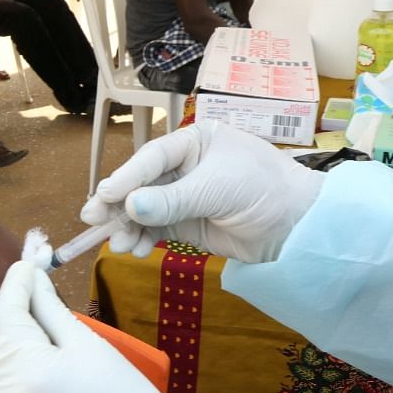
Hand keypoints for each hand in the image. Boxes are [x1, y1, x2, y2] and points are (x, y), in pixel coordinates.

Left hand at [0, 261, 173, 392]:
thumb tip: (34, 279)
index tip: (27, 264)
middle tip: (26, 292)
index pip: (7, 308)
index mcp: (25, 364)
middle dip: (2, 306)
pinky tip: (8, 366)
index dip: (16, 281)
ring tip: (20, 327)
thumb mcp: (88, 345)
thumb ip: (51, 309)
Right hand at [80, 121, 324, 262]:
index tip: (104, 196)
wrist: (300, 227)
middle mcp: (185, 167)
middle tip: (93, 222)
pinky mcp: (188, 224)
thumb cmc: (264, 190)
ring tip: (119, 245)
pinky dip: (143, 240)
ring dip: (128, 227)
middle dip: (118, 205)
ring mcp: (185, 197)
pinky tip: (136, 250)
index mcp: (194, 142)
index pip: (151, 159)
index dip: (125, 178)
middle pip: (141, 185)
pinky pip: (156, 230)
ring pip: (144, 210)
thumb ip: (171, 200)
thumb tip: (128, 208)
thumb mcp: (215, 189)